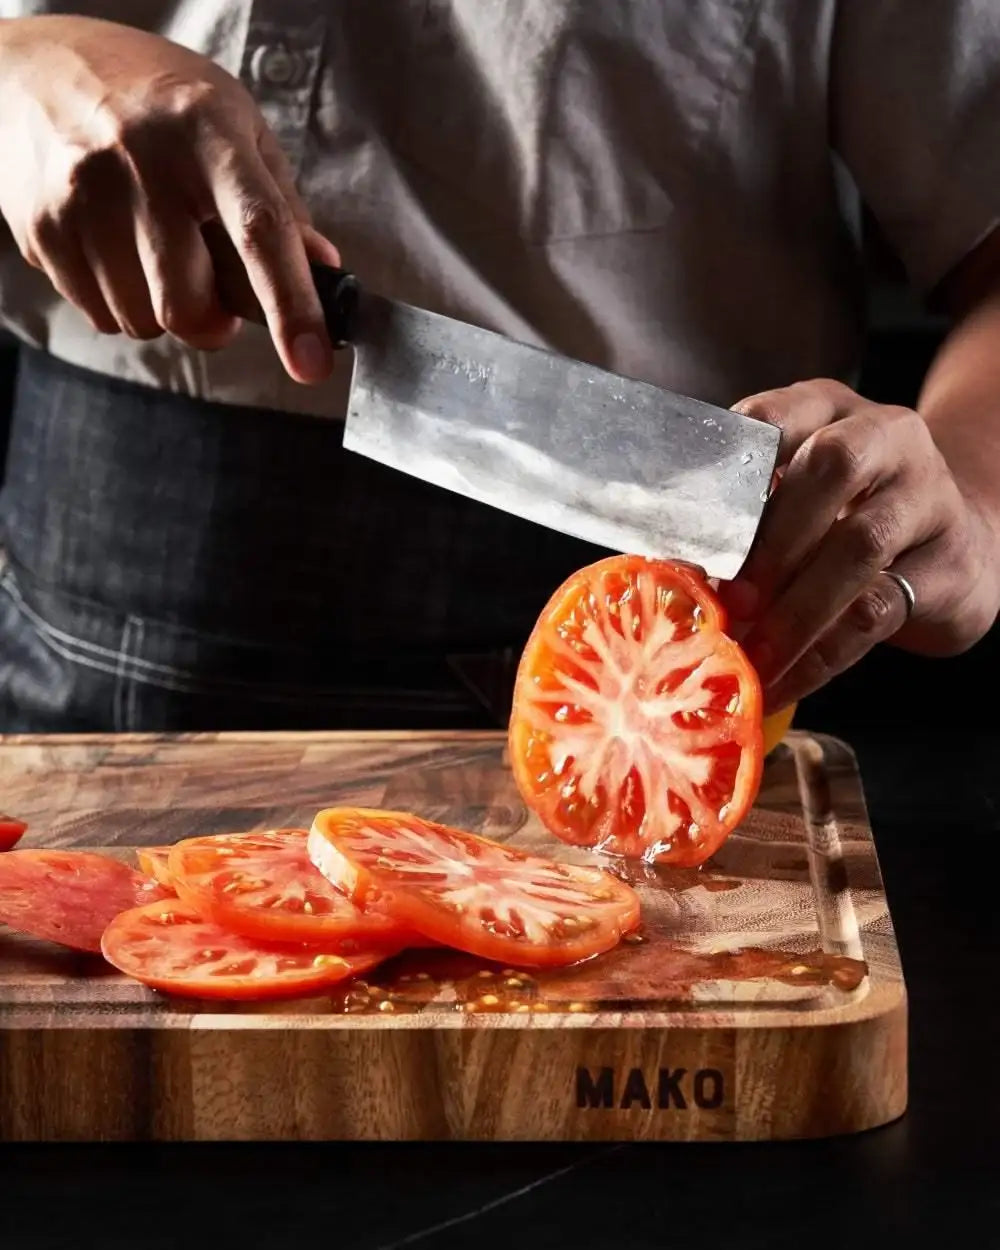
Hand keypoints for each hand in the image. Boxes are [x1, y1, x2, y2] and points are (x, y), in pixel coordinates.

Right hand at [0, 15, 339, 381]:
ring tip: (153, 250)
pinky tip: (115, 247)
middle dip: (211, 319)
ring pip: (144, 320)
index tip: (312, 364)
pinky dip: (121, 301)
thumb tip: (325, 272)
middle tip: (208, 281)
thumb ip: (282, 206)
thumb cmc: (159, 105)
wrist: (42, 70)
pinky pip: (101, 314)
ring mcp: (84, 194)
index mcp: (207, 132)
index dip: (292, 307)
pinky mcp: (43, 226)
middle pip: (189, 305)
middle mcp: (143, 161)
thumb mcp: (237, 129)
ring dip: (161, 307)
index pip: (260, 231)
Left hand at [718, 379, 999, 710]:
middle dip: (770, 541)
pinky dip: (821, 653)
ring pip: (859, 544)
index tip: (690, 529)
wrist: (949, 548)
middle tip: (729, 602)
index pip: (775, 417)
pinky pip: (878, 610)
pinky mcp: (947, 563)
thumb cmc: (843, 519)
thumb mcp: (794, 498)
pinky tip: (783, 680)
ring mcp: (925, 494)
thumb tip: (670, 578)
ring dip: (795, 608)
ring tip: (751, 653)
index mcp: (825, 409)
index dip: (729, 471)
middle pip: (830, 468)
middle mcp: (882, 436)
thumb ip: (743, 519)